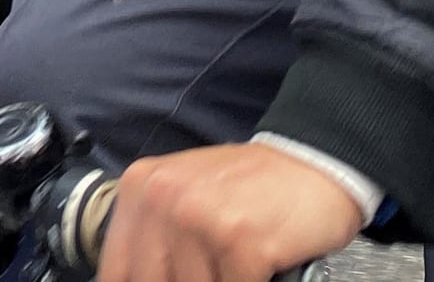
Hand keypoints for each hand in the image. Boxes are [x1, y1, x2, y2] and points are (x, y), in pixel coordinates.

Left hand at [96, 143, 362, 281]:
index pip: (116, 272)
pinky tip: (259, 268)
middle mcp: (164, 199)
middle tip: (215, 270)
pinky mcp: (240, 242)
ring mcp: (201, 219)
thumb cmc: (252, 188)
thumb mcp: (186, 197)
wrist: (316, 162)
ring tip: (236, 264)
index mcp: (141, 188)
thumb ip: (155, 240)